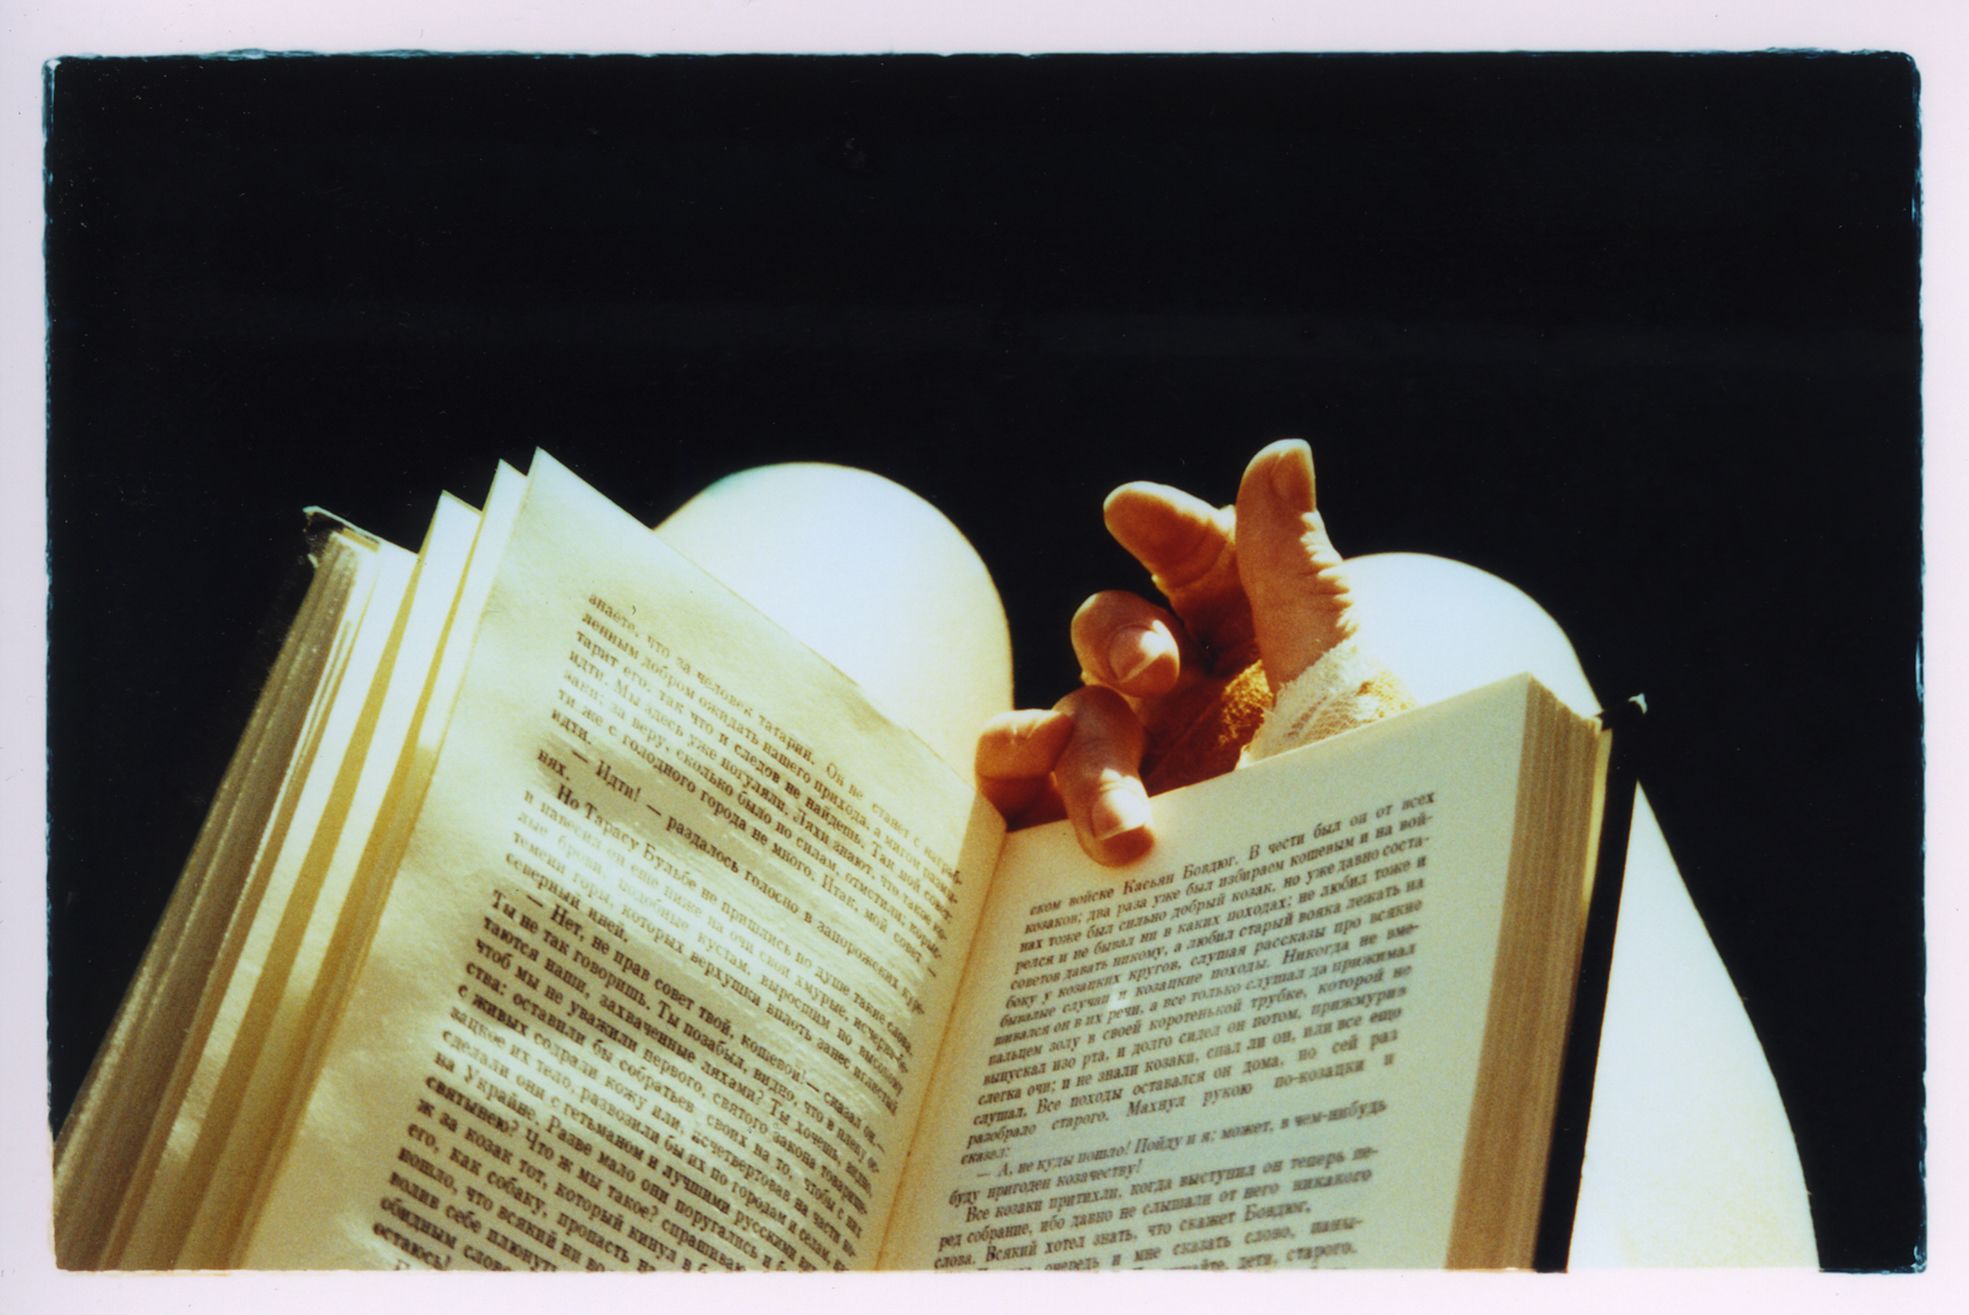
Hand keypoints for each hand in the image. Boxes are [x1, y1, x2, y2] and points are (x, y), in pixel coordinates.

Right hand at [976, 439, 1356, 863]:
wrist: (1352, 965)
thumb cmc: (1371, 820)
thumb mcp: (1347, 693)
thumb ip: (1299, 572)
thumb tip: (1281, 450)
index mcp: (1261, 654)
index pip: (1200, 564)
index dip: (1166, 529)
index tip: (1132, 512)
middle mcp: (1191, 706)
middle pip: (1116, 631)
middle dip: (1122, 639)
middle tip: (1154, 677)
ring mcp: (1136, 773)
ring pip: (1067, 717)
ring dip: (1086, 754)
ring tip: (1129, 834)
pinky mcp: (1082, 839)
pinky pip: (1016, 791)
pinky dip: (1013, 790)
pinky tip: (1037, 826)